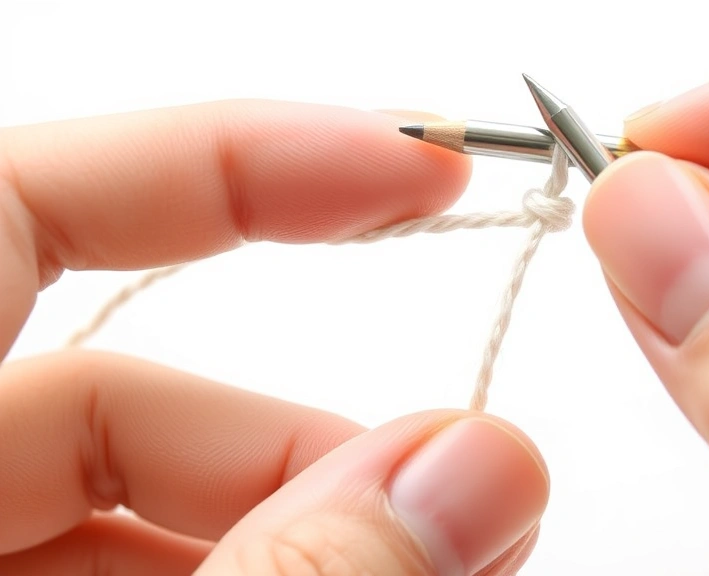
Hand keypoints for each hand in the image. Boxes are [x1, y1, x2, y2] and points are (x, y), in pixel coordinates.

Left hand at [0, 101, 548, 574]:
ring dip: (301, 518)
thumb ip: (294, 571)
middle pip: (113, 392)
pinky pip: (123, 574)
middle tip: (457, 491)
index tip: (414, 172)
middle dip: (305, 435)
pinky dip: (249, 571)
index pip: (23, 203)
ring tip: (427, 567)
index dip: (229, 162)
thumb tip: (474, 473)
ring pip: (131, 499)